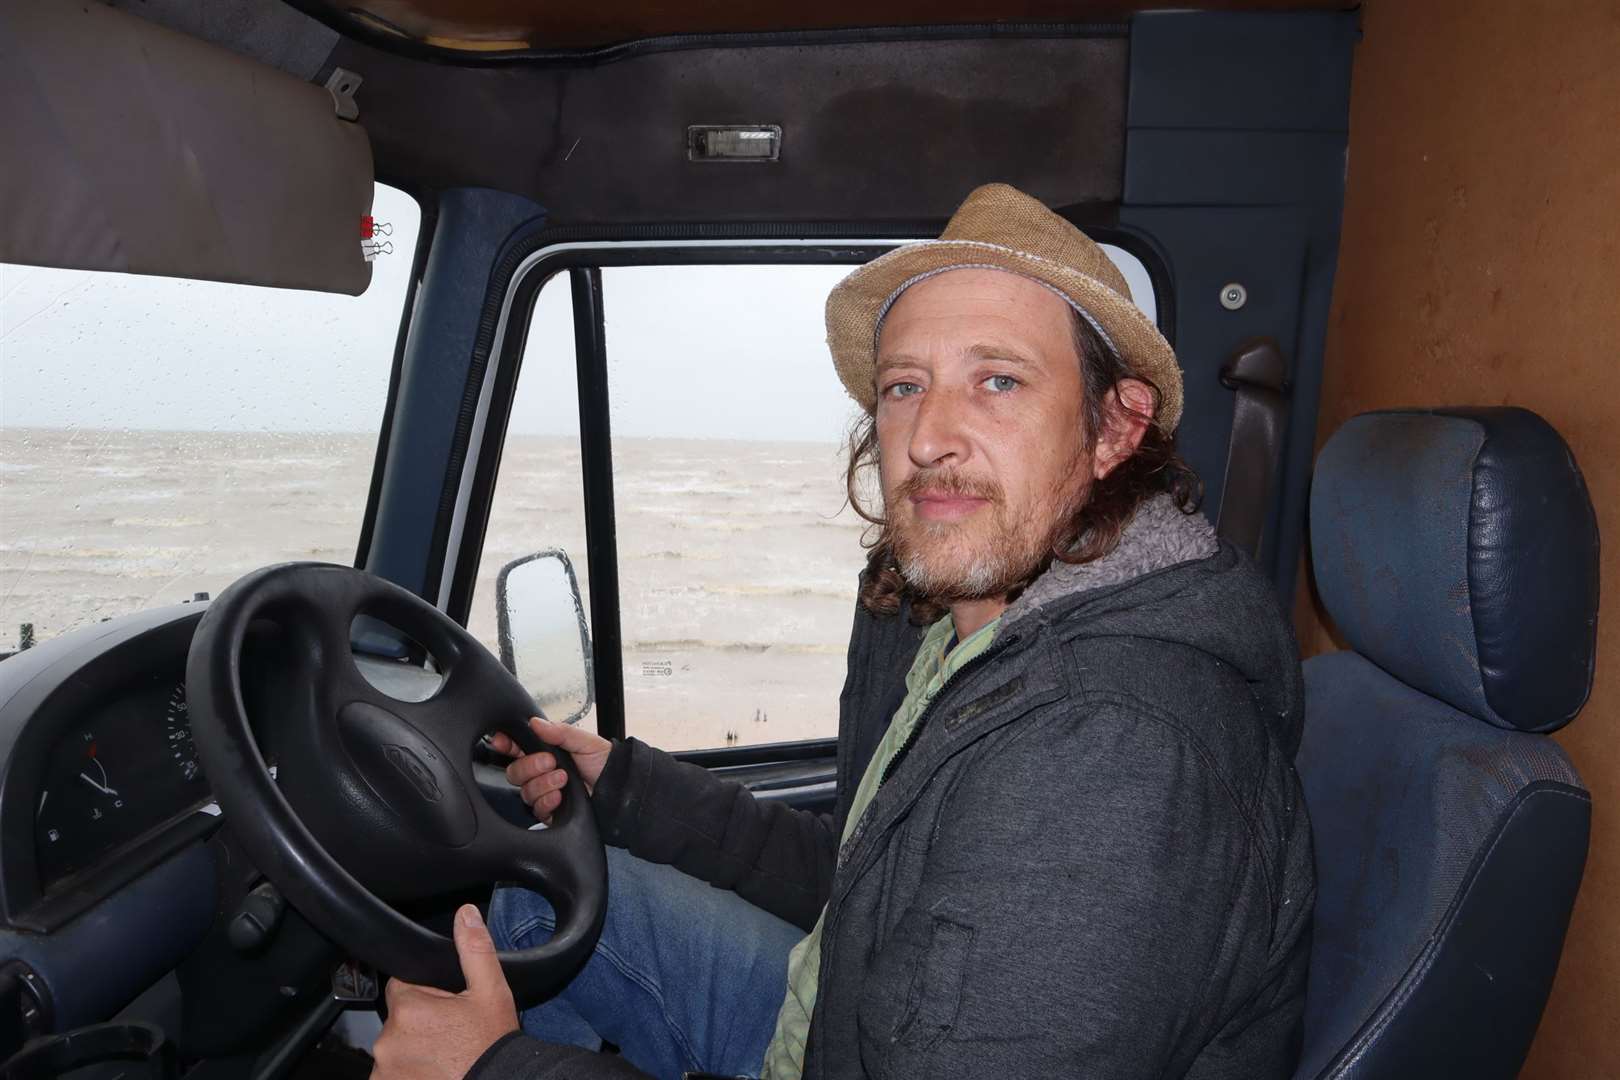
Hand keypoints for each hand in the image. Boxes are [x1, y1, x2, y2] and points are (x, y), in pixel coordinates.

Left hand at [371, 905, 518, 1079]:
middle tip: (449, 1035)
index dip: (425, 995)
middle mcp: (388, 1041)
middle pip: (398, 1021)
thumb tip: (465, 914)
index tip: (444, 1008)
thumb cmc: (492, 1046)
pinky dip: (407, 1073)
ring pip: (395, 1050)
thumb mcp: (492, 992)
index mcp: (409, 1008)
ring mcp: (384, 1071)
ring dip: (412, 1052)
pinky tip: (433, 1072)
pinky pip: (391, 1074)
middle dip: (418, 1025)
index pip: (402, 988)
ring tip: (443, 1057)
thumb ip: (475, 949)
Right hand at [490, 716, 612, 823]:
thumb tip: (535, 723)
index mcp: (546, 751)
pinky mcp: (551, 811)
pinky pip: (537, 810)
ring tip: (563, 779)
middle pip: (514, 772)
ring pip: (525, 791)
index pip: (516, 747)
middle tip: (551, 762)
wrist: (620, 788)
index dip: (506, 744)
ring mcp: (545, 792)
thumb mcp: (585, 741)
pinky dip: (547, 802)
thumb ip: (560, 732)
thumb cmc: (604, 762)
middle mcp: (541, 772)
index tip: (502, 742)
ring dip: (543, 784)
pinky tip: (560, 797)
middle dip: (530, 766)